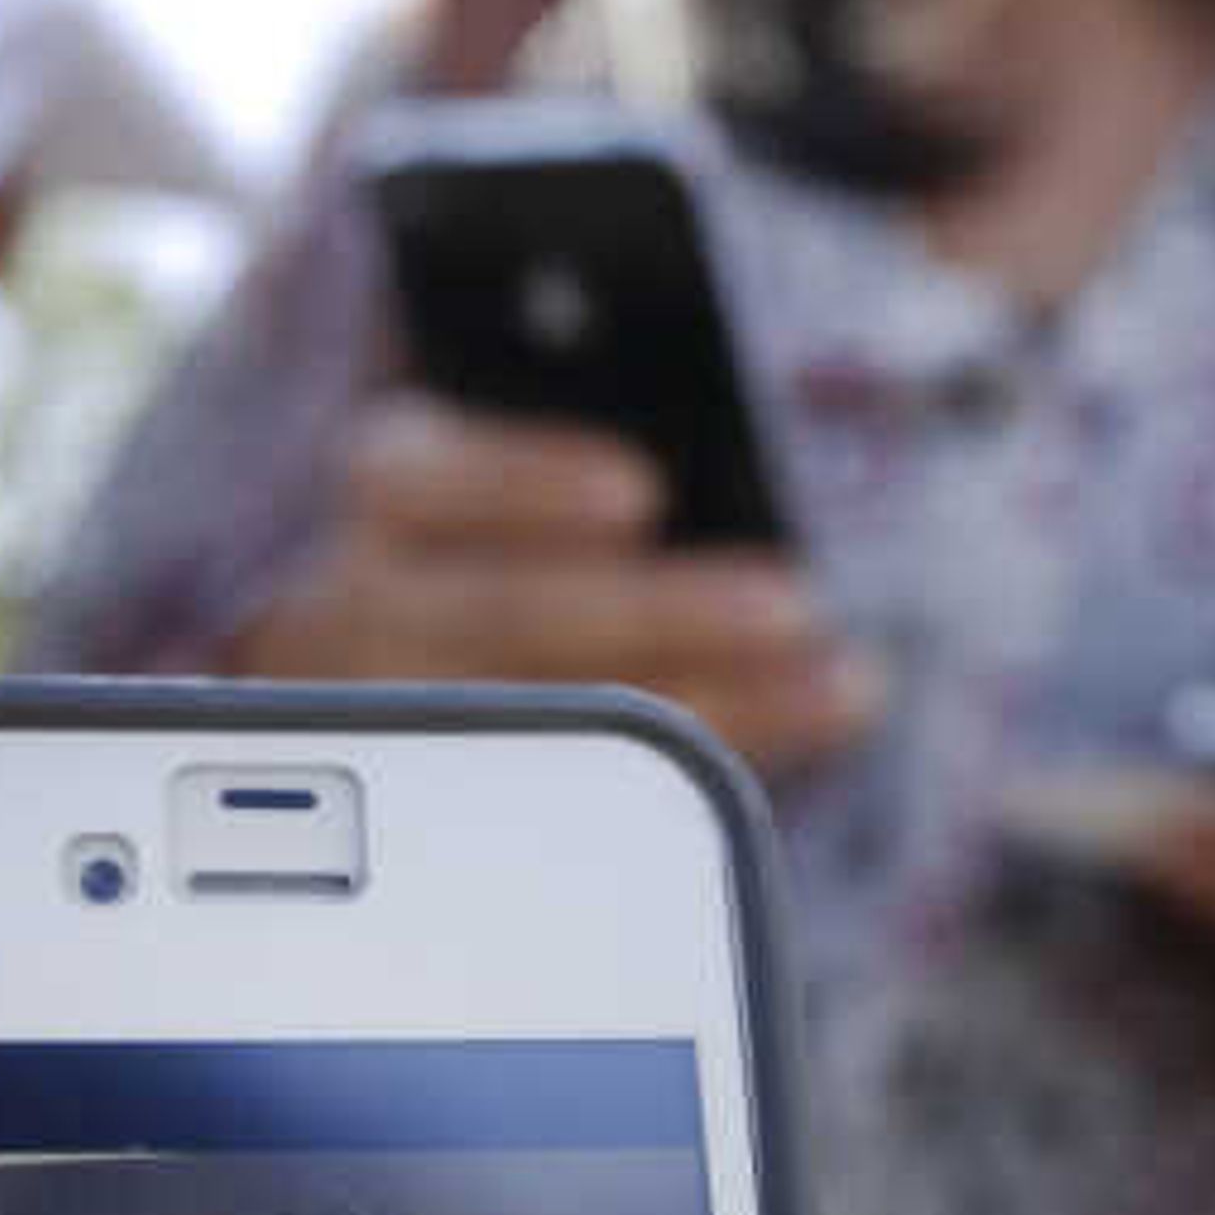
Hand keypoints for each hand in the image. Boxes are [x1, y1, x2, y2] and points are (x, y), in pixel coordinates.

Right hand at [240, 394, 882, 777]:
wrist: (417, 639)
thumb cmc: (510, 510)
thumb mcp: (529, 451)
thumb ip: (588, 433)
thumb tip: (720, 425)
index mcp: (385, 482)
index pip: (417, 477)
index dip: (524, 484)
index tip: (640, 493)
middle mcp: (369, 601)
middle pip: (504, 617)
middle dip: (660, 615)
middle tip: (794, 603)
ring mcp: (413, 707)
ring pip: (558, 724)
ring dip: (720, 701)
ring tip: (845, 680)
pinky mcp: (473, 785)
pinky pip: (601, 789)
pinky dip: (722, 749)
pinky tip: (816, 716)